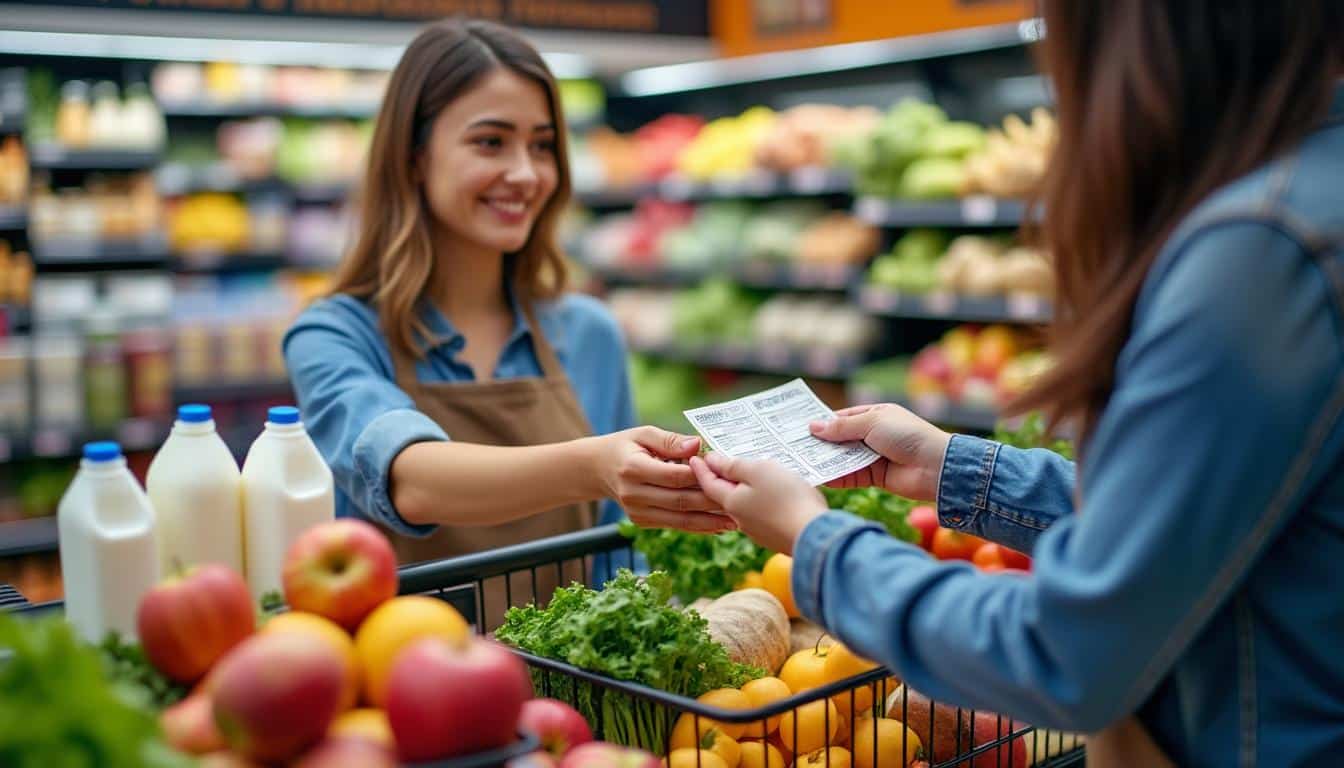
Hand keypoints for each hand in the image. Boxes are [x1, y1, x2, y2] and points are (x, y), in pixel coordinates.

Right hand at [592, 427, 735, 532]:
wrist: (598, 469)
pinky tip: (719, 526)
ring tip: (736, 521)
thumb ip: (671, 440)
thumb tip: (698, 445)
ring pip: (680, 519)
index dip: (700, 475)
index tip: (724, 473)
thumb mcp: (644, 434)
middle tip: (740, 501)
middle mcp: (633, 493)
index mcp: (632, 468)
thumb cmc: (626, 446)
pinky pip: (675, 525)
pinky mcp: (642, 522)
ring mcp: (637, 512)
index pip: (673, 476)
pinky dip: (698, 527)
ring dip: (709, 521)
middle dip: (711, 502)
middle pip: (680, 500)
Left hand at [689, 452, 826, 554]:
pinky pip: (762, 513)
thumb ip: (734, 466)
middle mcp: (740, 519)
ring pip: (745, 505)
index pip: (708, 483)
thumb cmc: (787, 499)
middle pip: (725, 495)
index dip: (701, 468)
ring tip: (747, 475)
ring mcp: (758, 530)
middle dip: (721, 479)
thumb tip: (712, 461)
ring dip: (743, 489)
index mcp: (731, 502)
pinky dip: (760, 501)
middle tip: (718, 462)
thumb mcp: (759, 471)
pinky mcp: (775, 536)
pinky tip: (770, 494)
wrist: (815, 537)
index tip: (693, 458)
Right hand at [808, 403, 951, 500]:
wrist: (935, 466)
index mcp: (875, 416)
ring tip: (800, 461)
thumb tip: (813, 427)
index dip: (824, 422)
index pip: (844, 418)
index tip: (801, 428)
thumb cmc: (906, 435)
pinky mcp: (874, 477)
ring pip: (843, 458)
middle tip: (794, 446)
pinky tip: (818, 476)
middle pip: (841, 439)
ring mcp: (873, 457)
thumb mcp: (872, 423)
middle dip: (821, 443)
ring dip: (825, 459)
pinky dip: (836, 476)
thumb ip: (842, 428)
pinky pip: (850, 475)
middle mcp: (873, 435)